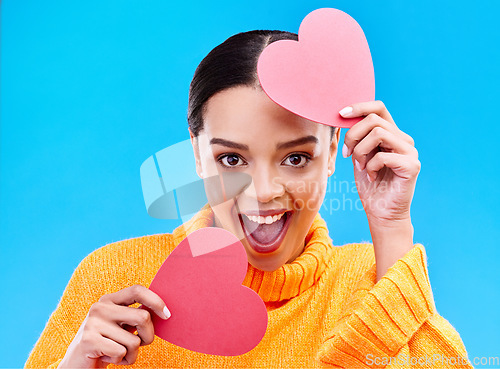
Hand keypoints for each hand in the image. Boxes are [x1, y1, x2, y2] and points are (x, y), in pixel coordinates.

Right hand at [58, 285, 169, 367]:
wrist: (77, 365)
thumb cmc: (107, 344)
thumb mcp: (121, 326)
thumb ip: (136, 316)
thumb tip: (163, 311)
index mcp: (109, 300)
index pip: (138, 290)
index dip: (156, 301)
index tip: (167, 315)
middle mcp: (100, 307)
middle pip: (143, 317)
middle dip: (148, 336)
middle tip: (139, 344)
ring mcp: (92, 323)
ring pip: (134, 340)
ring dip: (132, 353)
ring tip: (117, 352)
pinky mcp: (89, 340)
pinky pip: (121, 352)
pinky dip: (121, 360)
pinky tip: (107, 357)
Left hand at [340, 101, 419, 279]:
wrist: (381, 212)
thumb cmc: (370, 185)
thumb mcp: (358, 156)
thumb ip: (357, 138)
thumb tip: (344, 118)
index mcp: (391, 134)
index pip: (379, 108)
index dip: (359, 106)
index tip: (341, 114)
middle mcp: (403, 139)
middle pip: (374, 119)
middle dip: (353, 135)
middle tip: (347, 154)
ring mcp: (410, 152)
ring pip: (379, 133)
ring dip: (361, 151)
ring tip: (360, 166)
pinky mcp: (411, 166)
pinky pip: (383, 155)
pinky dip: (370, 166)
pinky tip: (370, 176)